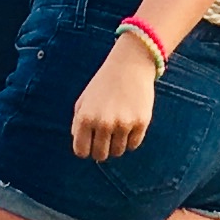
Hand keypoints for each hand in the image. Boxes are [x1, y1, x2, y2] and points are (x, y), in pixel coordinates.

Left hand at [72, 40, 158, 159]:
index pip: (81, 151)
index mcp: (86, 117)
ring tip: (118, 127)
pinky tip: (129, 124)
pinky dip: (131, 139)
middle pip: (100, 155)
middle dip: (101, 149)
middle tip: (106, 137)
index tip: (91, 142)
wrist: (130, 64)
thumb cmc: (104, 83)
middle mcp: (104, 123)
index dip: (86, 149)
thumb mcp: (84, 100)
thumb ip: (78, 125)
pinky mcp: (141, 122)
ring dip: (117, 144)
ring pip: (118, 152)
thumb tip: (82, 149)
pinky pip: (133, 145)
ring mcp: (123, 123)